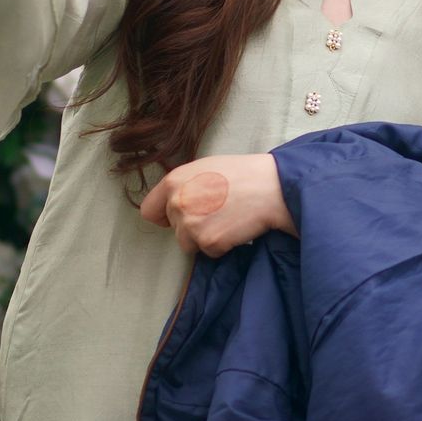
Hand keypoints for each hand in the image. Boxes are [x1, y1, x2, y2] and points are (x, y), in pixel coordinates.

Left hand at [139, 153, 294, 256]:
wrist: (271, 187)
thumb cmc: (243, 174)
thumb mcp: (205, 168)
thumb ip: (183, 185)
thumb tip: (171, 203)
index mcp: (174, 181)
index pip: (150, 210)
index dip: (164, 216)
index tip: (176, 218)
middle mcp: (177, 203)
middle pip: (174, 229)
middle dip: (192, 226)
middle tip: (218, 212)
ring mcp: (191, 224)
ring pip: (189, 244)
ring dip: (206, 238)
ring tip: (228, 219)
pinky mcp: (208, 242)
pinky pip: (209, 252)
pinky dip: (222, 245)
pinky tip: (235, 227)